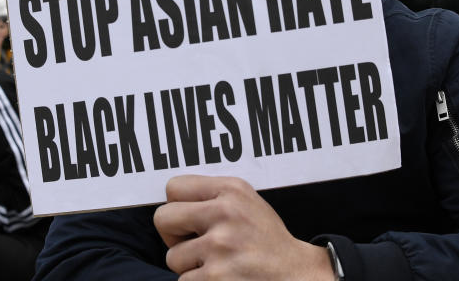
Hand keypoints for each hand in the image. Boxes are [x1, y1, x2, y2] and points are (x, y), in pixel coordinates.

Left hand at [153, 176, 333, 279]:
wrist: (296, 275)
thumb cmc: (264, 240)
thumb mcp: (246, 203)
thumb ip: (212, 196)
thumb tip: (170, 201)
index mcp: (231, 189)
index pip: (173, 187)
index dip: (177, 207)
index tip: (191, 221)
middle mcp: (225, 213)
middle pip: (163, 218)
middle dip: (173, 236)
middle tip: (195, 245)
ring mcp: (220, 247)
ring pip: (172, 257)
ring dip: (189, 266)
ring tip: (218, 265)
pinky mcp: (216, 278)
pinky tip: (222, 279)